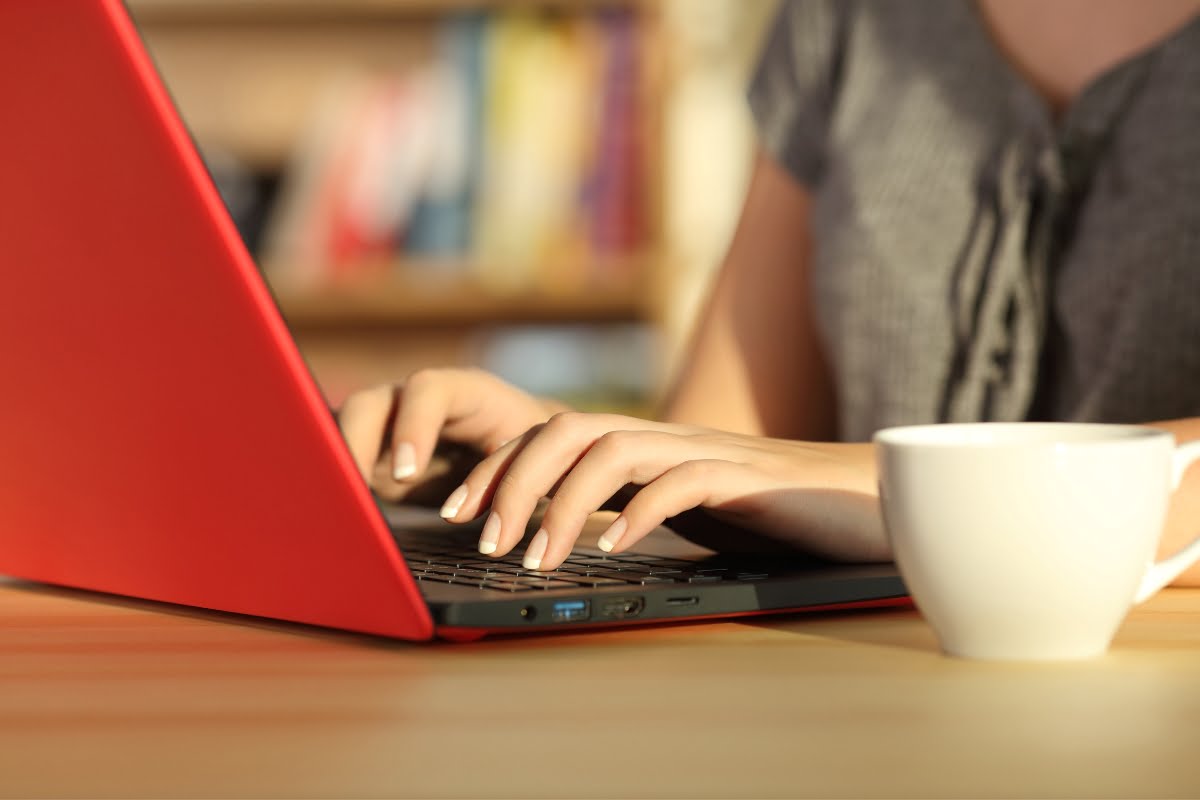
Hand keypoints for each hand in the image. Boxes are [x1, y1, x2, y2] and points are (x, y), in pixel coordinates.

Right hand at [336, 368, 565, 505]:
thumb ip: (503, 472)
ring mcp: (386, 426)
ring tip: (334, 504)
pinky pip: (342, 460)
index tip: (408, 471)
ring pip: (346, 430)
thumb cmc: (528, 458)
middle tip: (352, 489)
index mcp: (463, 393)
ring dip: (336, 464)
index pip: (430, 391)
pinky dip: (335, 483)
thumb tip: (485, 485)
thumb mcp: (523, 463)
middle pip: (370, 406)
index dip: (414, 425)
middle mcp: (415, 402)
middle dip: (355, 443)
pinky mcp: (370, 454)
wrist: (516, 463)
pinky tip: (331, 511)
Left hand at [438, 411, 890, 570]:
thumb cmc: (773, 514)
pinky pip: (681, 481)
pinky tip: (613, 548)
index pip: (553, 435)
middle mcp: (668, 437)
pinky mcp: (747, 480)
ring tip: (534, 557)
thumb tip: (574, 533)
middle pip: (568, 429)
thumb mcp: (686, 512)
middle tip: (483, 540)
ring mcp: (706, 452)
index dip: (500, 469)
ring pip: (611, 448)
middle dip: (513, 481)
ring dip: (562, 503)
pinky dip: (638, 513)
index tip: (458, 514)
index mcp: (647, 444)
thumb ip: (635, 507)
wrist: (863, 501)